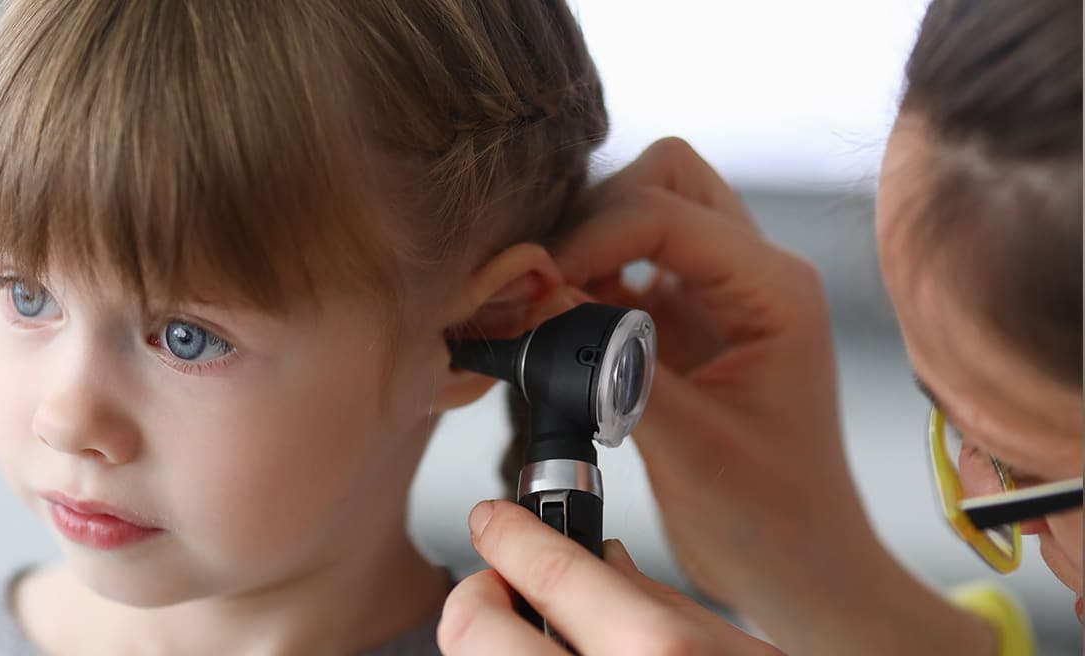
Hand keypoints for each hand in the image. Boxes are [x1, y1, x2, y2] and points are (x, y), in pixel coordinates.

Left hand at [438, 501, 780, 655]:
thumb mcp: (739, 655)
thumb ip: (661, 604)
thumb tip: (603, 561)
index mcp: (658, 653)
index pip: (548, 570)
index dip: (507, 537)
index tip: (492, 523)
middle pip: (472, 631)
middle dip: (478, 599)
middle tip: (503, 590)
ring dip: (502, 651)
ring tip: (544, 642)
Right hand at [546, 138, 990, 654]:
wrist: (800, 569)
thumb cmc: (770, 519)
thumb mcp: (690, 447)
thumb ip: (615, 367)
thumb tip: (540, 301)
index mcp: (774, 289)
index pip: (664, 210)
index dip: (589, 238)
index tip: (539, 291)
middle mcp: (752, 274)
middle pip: (661, 178)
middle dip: (591, 218)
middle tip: (545, 287)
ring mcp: (718, 293)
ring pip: (640, 209)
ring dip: (585, 246)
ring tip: (546, 307)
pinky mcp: (683, 322)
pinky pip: (622, 266)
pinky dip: (581, 282)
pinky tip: (558, 328)